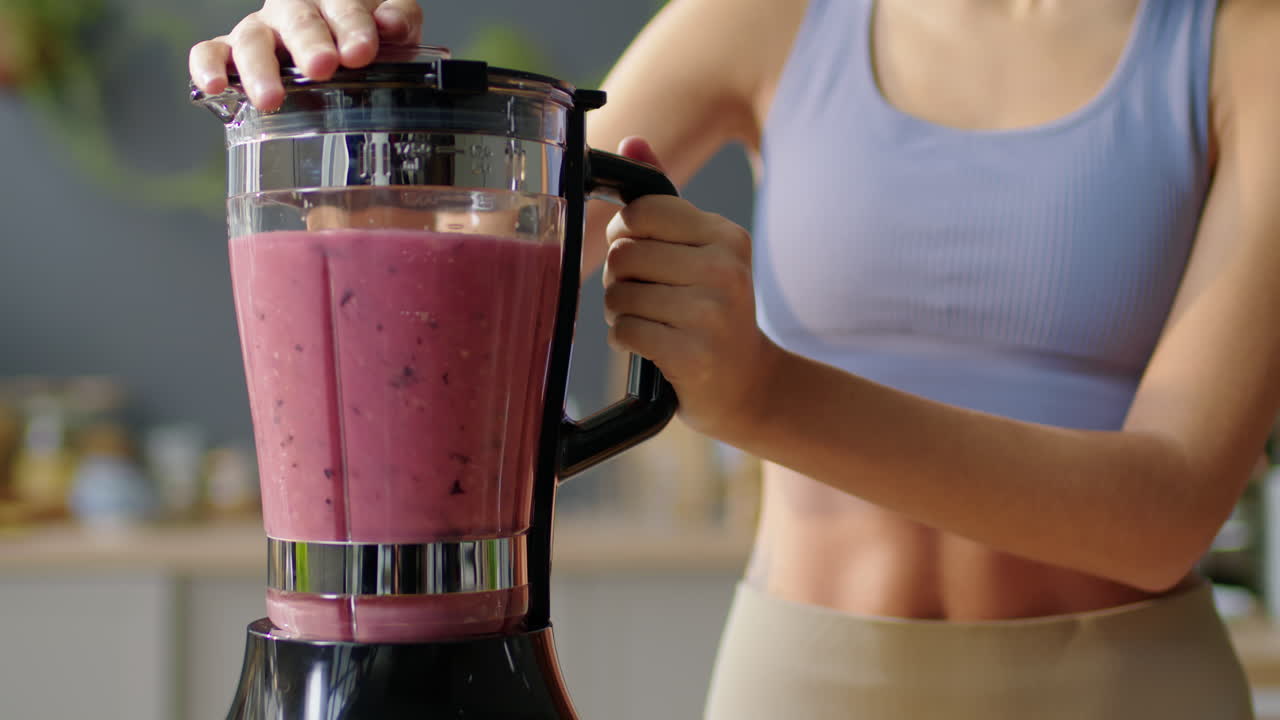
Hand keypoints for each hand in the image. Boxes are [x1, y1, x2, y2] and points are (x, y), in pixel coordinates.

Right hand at [188, 0, 423, 111]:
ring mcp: (261, 30)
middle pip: (298, 22)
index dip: (352, 27)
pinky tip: (214, 87)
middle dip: (309, 44)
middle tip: (321, 67)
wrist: (340, 41)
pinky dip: (207, 66)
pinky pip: (212, 51)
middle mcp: (293, 11)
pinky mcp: (232, 51)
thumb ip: (400, 19)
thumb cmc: (365, 34)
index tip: (362, 51)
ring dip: (259, 68)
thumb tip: (392, 24)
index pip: (343, 7)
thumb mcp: (394, 24)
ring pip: (251, 40)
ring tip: (271, 98)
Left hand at [603, 137, 781, 439]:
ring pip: (618, 294)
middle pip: (623, 253)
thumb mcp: (699, 251)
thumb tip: (631, 142)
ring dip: (620, 312)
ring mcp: (712, 313)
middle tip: (643, 296)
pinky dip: (625, 341)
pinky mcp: (694, 354)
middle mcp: (725, 269)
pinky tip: (650, 346)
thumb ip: (664, 200)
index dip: (625, 234)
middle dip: (618, 278)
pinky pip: (625, 331)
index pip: (642, 211)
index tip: (640, 254)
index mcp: (725, 236)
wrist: (748, 386)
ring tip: (650, 321)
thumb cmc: (711, 311)